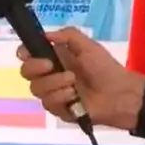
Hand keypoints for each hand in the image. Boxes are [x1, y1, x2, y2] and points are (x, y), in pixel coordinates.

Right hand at [17, 27, 143, 128]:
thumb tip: (45, 35)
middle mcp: (49, 75)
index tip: (28, 53)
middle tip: (51, 65)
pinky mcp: (58, 109)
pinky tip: (75, 96)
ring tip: (73, 82)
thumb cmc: (105, 68)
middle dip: (35, 67)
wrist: (120, 94)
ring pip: (36, 88)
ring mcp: (52, 93)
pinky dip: (61, 97)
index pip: (27, 55)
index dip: (23, 53)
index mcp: (54, 57)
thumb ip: (67, 36)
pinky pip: (48, 103)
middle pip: (25, 72)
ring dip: (54, 83)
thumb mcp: (88, 46)